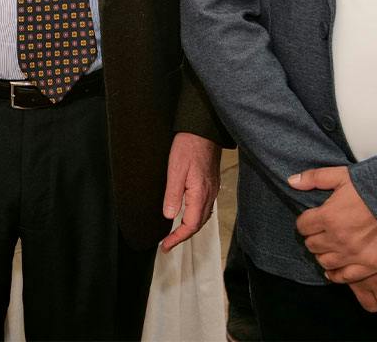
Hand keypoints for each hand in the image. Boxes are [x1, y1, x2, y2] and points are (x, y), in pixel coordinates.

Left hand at [160, 132, 221, 251]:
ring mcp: (212, 189)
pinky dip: (196, 216)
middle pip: (198, 224)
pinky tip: (188, 213)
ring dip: (190, 228)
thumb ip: (173, 194)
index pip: (190, 226)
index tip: (165, 246)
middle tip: (167, 242)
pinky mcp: (211, 183)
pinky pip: (205, 207)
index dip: (177, 238)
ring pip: (203, 217)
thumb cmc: (188, 146)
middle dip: (183, 236)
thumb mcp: (175, 169)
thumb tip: (169, 216)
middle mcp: (209, 195)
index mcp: (200, 194)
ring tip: (175, 233)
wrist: (204, 130)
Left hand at [291, 166, 376, 280]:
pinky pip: (344, 277)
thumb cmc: (372, 187)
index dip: (305, 222)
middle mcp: (337, 238)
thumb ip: (314, 178)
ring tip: (328, 247)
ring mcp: (352, 255)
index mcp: (328, 216)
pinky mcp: (368, 266)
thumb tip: (291, 181)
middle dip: (313, 237)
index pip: (303, 226)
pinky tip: (333, 269)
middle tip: (320, 233)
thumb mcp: (341, 176)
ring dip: (322, 254)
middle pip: (312, 244)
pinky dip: (335, 274)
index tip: (311, 220)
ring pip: (324, 261)